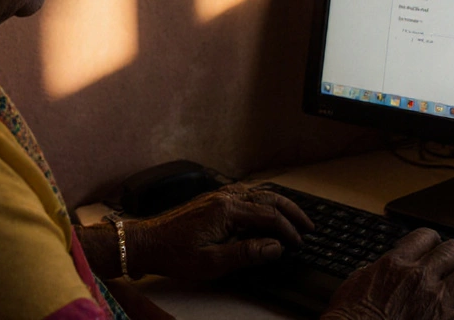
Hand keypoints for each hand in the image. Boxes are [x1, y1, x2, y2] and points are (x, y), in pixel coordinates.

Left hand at [128, 183, 313, 279]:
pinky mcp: (212, 200)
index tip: (298, 243)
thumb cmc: (174, 254)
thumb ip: (247, 253)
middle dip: (291, 211)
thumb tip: (275, 247)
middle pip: (268, 198)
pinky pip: (246, 194)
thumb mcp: (212, 262)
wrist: (145, 242)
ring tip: (293, 217)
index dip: (288, 231)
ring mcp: (218, 196)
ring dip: (279, 204)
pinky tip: (266, 210)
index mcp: (227, 210)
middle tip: (308, 225)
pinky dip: (263, 201)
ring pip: (258, 193)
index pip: (269, 217)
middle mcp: (225, 197)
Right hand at [321, 228, 453, 319]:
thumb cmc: (350, 318)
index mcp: (395, 263)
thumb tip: (377, 268)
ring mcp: (437, 299)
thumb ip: (373, 272)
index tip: (437, 243)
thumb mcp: (354, 284)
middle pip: (451, 251)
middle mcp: (420, 276)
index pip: (423, 238)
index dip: (433, 239)